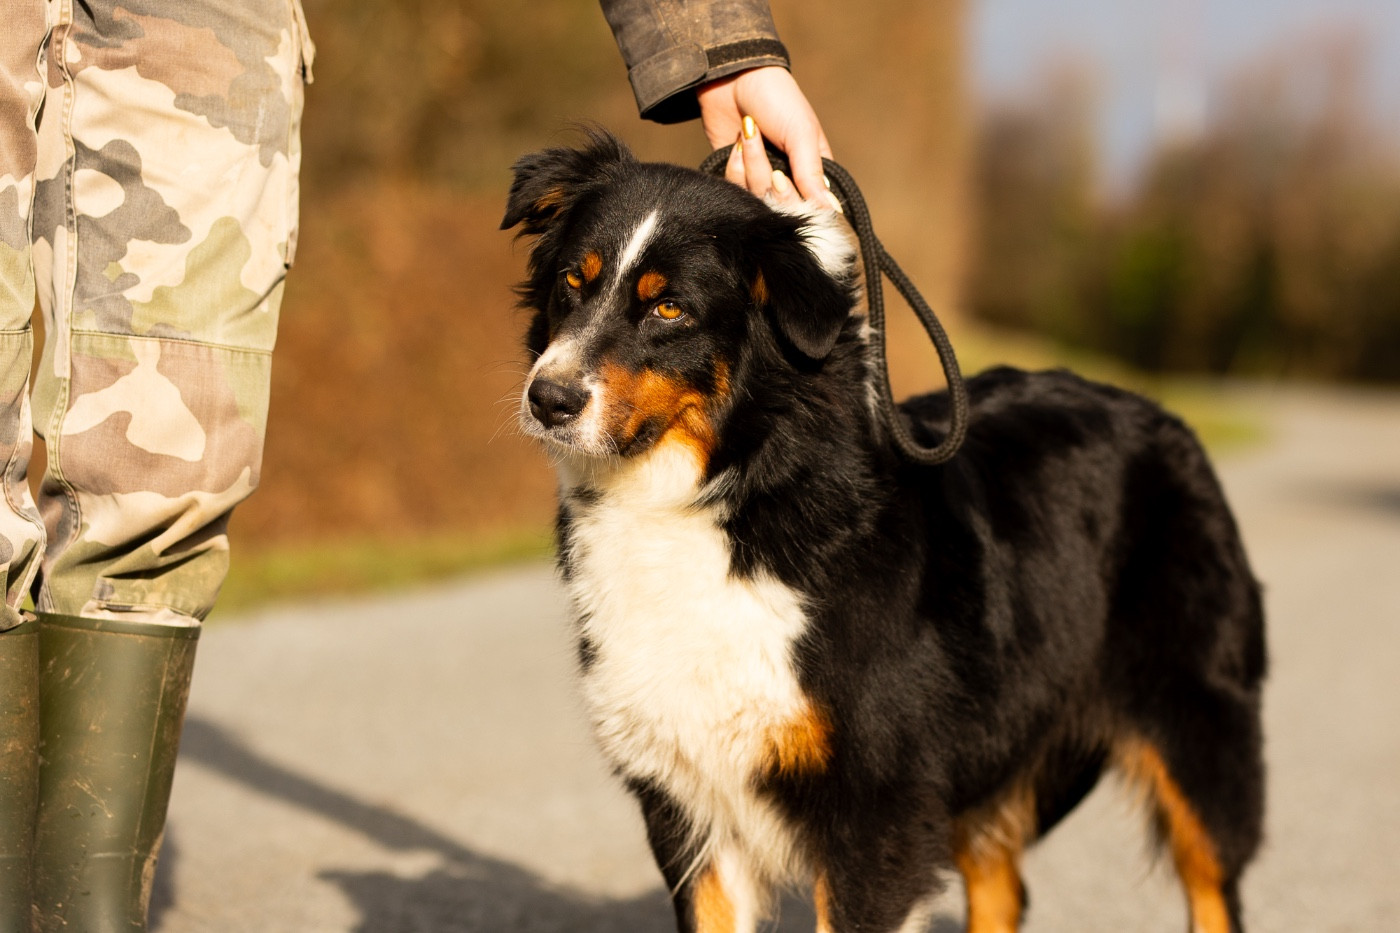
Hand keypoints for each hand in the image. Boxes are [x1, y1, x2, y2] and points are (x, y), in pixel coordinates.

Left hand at [696, 66, 838, 209]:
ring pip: (755, 198)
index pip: (811, 205)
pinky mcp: (737, 176)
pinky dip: (733, 168)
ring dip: (748, 166)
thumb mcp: (801, 134)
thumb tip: (831, 212)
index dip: (794, 199)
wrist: (732, 78)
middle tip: (759, 142)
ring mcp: (761, 179)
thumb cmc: (777, 99)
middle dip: (765, 176)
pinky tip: (735, 144)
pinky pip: (735, 191)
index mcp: (813, 169)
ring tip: (747, 135)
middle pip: (779, 206)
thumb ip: (811, 173)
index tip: (780, 175)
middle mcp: (789, 178)